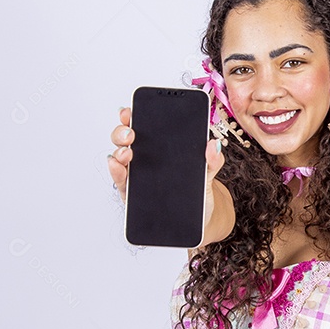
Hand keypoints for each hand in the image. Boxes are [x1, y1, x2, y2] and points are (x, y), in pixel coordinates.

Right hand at [107, 106, 226, 230]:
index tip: (131, 110)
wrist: (199, 219)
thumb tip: (213, 144)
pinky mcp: (133, 193)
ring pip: (120, 156)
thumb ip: (212, 159)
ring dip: (119, 150)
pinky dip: (116, 171)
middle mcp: (146, 157)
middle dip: (123, 131)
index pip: (145, 124)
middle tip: (131, 133)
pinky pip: (121, 179)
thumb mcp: (209, 172)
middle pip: (126, 137)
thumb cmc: (199, 191)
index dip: (135, 114)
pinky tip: (118, 166)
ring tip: (127, 152)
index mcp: (162, 146)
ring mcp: (137, 174)